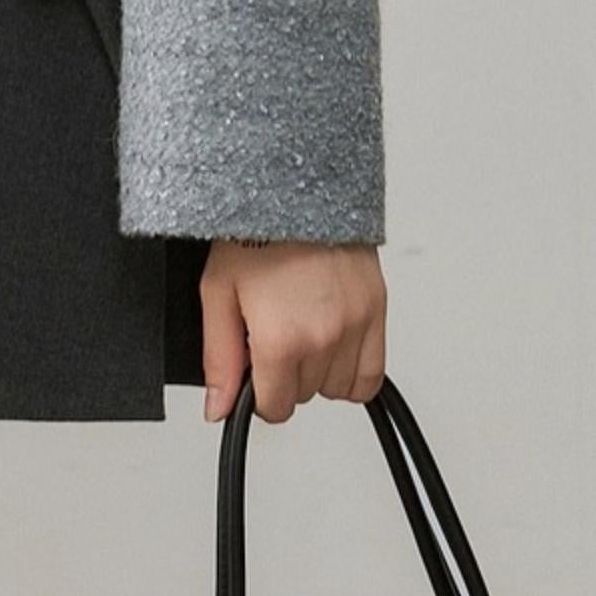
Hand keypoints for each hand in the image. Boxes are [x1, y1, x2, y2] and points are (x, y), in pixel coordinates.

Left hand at [199, 238, 386, 424]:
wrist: (297, 186)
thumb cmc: (254, 230)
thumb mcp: (217, 291)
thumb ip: (219, 359)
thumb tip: (218, 409)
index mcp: (282, 339)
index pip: (274, 407)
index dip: (256, 392)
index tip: (252, 366)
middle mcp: (325, 338)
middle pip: (303, 395)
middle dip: (283, 373)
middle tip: (270, 331)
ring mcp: (356, 325)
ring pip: (336, 388)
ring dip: (316, 371)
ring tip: (299, 329)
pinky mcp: (377, 310)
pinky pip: (372, 375)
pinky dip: (351, 370)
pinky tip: (330, 345)